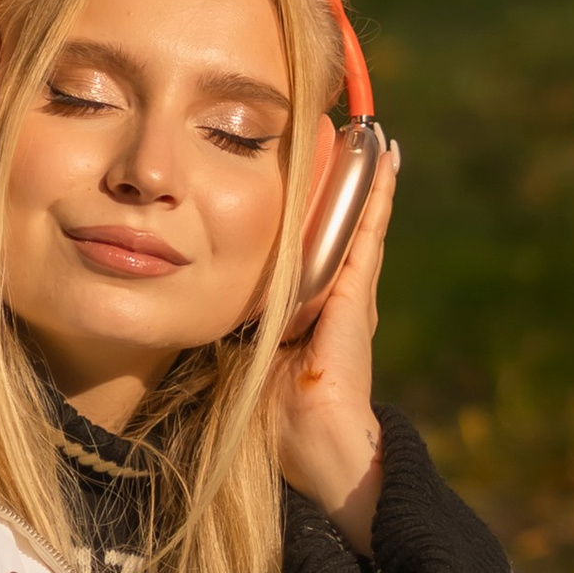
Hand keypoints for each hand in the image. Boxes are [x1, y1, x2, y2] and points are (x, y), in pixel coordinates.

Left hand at [270, 137, 397, 550]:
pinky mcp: (358, 295)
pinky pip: (366, 233)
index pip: (316, 244)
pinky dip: (373, 196)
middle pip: (341, 224)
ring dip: (366, 179)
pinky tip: (380, 164)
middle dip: (347, 180)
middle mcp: (338, 294)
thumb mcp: (246, 346)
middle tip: (356, 133)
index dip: (319, 206)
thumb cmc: (271, 406)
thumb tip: (194, 290)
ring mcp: (353, 293)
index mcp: (311, 306)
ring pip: (359, 222)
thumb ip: (235, 316)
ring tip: (373, 137)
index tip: (320, 166)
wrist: (311, 439)